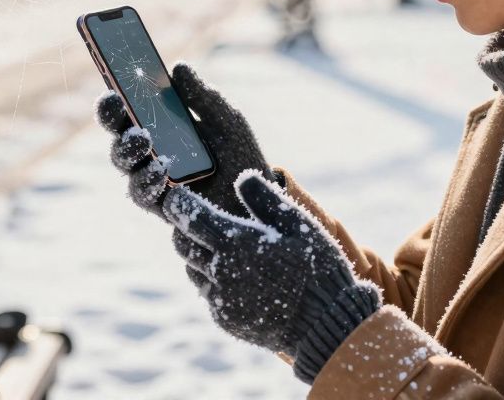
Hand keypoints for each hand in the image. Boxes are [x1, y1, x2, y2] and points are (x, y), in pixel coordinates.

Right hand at [94, 61, 277, 219]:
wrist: (257, 203)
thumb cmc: (239, 157)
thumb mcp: (226, 122)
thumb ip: (203, 97)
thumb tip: (178, 67)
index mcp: (160, 125)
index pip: (128, 106)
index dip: (115, 93)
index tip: (112, 80)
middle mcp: (149, 150)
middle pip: (117, 130)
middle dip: (110, 115)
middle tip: (117, 102)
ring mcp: (151, 177)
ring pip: (122, 161)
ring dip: (127, 147)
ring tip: (144, 140)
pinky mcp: (160, 205)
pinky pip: (141, 192)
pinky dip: (147, 180)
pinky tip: (160, 171)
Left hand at [164, 171, 381, 382]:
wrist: (327, 324)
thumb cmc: (317, 268)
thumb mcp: (298, 224)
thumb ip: (265, 199)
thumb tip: (241, 178)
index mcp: (236, 242)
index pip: (189, 217)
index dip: (178, 204)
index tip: (176, 195)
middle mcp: (221, 271)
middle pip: (183, 244)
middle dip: (184, 229)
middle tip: (195, 220)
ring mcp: (222, 298)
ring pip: (193, 270)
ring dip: (200, 257)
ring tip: (221, 250)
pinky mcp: (227, 319)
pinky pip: (209, 295)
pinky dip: (215, 283)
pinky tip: (238, 279)